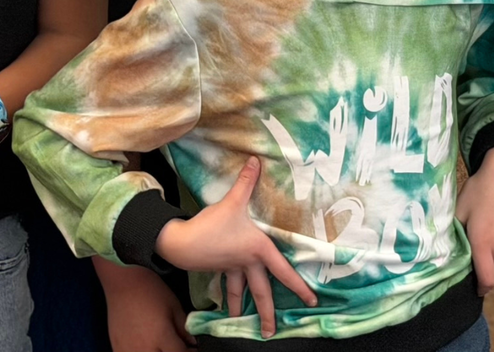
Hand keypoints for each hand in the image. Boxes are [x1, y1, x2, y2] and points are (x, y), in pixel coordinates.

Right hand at [98, 263, 193, 351]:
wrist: (123, 282)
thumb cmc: (152, 290)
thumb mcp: (174, 306)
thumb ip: (184, 328)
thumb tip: (193, 343)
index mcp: (161, 337)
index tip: (193, 347)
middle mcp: (145, 350)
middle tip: (178, 344)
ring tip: (163, 345)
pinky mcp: (118, 350)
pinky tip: (148, 346)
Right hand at [155, 157, 316, 337]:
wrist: (181, 242)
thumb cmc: (212, 225)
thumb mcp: (232, 201)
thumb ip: (246, 181)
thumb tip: (256, 160)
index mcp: (257, 249)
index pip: (283, 270)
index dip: (298, 285)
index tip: (312, 301)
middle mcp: (248, 262)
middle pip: (262, 291)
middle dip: (268, 313)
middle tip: (272, 333)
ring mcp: (233, 268)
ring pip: (243, 293)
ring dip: (246, 310)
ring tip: (251, 327)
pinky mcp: (219, 269)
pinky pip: (228, 284)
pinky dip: (230, 296)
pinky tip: (230, 306)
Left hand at [455, 147, 493, 294]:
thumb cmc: (479, 188)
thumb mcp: (460, 209)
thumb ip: (456, 234)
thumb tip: (453, 254)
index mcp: (484, 242)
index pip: (487, 280)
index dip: (480, 287)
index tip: (475, 287)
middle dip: (489, 276)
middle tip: (479, 265)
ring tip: (490, 243)